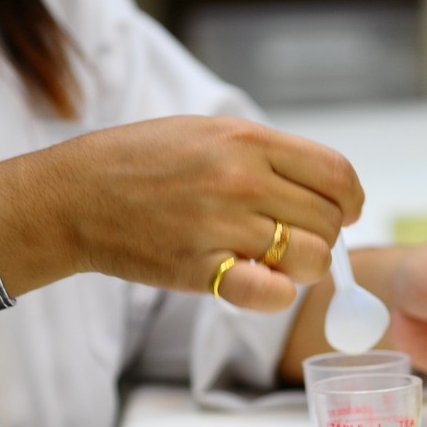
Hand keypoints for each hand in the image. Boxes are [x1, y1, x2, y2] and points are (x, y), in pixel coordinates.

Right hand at [0, 116, 363, 314]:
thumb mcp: (207, 132)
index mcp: (247, 140)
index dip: (351, 198)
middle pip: (329, 220)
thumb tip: (322, 185)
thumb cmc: (140, 161)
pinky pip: (272, 294)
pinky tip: (260, 283)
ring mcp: (222, 227)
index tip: (347, 210)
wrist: (75, 195)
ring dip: (303, 266)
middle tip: (295, 238)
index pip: (336, 173)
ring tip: (276, 260)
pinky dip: (277, 294)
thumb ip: (265, 154)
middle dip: (323, 234)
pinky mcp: (201, 270)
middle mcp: (242, 181)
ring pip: (310, 259)